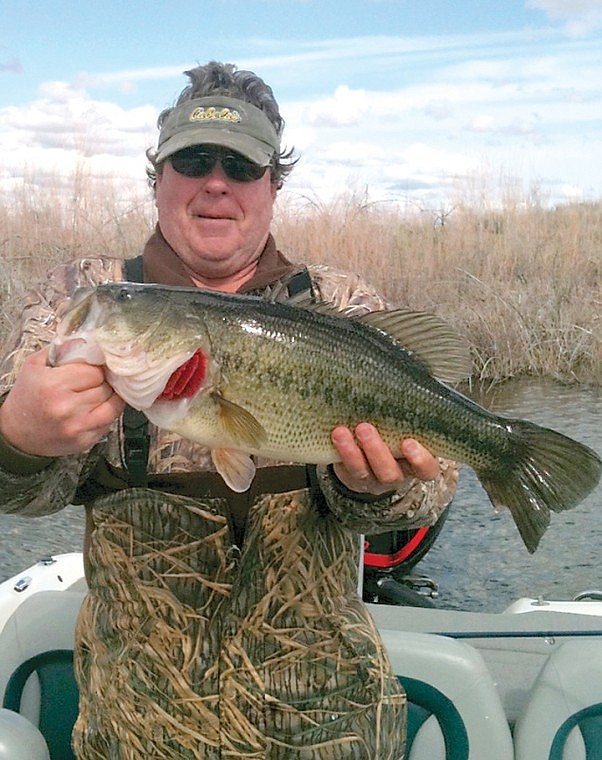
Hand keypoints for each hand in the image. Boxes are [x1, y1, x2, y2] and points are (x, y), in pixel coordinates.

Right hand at [0, 347, 124, 456]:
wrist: (16, 434)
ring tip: (94, 395)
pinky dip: (107, 413)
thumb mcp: (34, 367)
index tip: (89, 370)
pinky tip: (94, 409)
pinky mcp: (85, 441)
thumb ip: (60, 350)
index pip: (95, 371)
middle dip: (100, 383)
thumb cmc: (26, 399)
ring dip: (107, 398)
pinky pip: (110, 422)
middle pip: (105, 387)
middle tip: (88, 384)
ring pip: (112, 404)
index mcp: (53, 385)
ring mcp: (77, 426)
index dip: (94, 369)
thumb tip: (87, 341)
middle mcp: (66, 407)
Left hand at [331, 423, 438, 495]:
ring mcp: (373, 479)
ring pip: (363, 472)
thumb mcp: (406, 425)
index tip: (408, 443)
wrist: (372, 450)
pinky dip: (340, 451)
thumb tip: (403, 378)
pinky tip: (336, 435)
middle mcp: (397, 474)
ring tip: (341, 431)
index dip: (420, 460)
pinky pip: (345, 469)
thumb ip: (406, 414)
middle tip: (365, 428)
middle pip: (390, 473)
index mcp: (416, 463)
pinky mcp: (353, 477)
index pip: (427, 469)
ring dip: (352, 452)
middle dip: (377, 452)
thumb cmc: (397, 432)